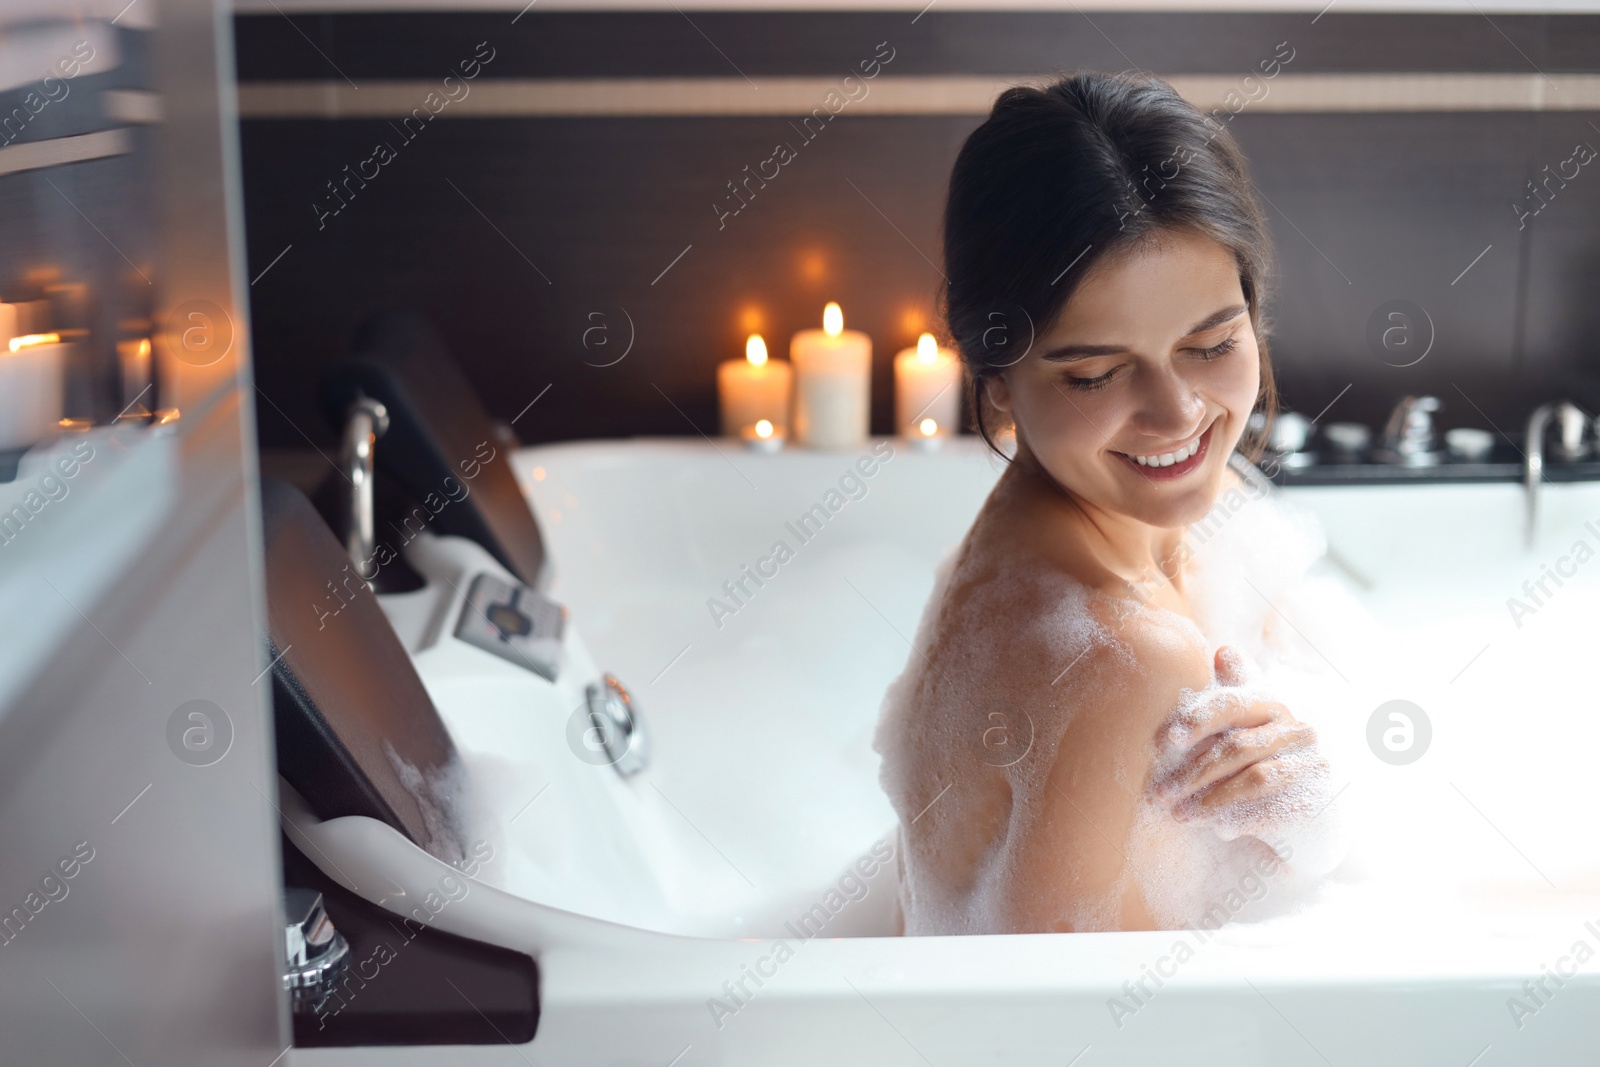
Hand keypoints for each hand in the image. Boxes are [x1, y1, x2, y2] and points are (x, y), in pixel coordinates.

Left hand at [1150, 645, 1328, 841]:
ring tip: (1179, 815)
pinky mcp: (1318, 797)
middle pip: (1238, 748)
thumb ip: (1237, 690)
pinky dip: (1243, 819)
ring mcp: (1312, 764)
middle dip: (1194, 772)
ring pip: (1254, 780)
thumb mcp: (1255, 720)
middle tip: (1160, 793)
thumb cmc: (1272, 754)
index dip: (1199, 720)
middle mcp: (1298, 730)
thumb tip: (1223, 650)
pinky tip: (1218, 830)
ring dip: (1211, 801)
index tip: (1168, 740)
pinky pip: (1275, 809)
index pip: (1234, 705)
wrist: (1318, 801)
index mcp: (1274, 705)